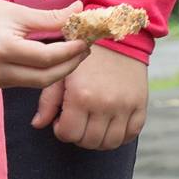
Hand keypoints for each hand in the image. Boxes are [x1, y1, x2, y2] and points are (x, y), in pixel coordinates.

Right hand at [0, 0, 90, 87]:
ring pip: (38, 82)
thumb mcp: (19, 11)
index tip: (86, 40)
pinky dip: (46, 71)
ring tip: (75, 52)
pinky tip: (57, 58)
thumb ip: (51, 17)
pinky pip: (28, 81)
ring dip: (60, 69)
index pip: (46, 57)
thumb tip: (80, 9)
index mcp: (3, 49)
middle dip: (69, 65)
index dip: (70, 51)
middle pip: (45, 77)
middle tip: (85, 49)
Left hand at [33, 46, 148, 149]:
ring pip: (110, 143)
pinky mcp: (140, 104)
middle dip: (79, 135)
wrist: (118, 34)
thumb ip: (48, 100)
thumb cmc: (86, 54)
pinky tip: (111, 123)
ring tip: (93, 124)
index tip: (63, 119)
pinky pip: (131, 134)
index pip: (68, 134)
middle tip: (78, 121)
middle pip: (88, 142)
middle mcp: (104, 103)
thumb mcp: (62, 73)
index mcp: (81, 95)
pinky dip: (120, 135)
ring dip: (98, 139)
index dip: (62, 130)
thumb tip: (38, 124)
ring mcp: (124, 106)